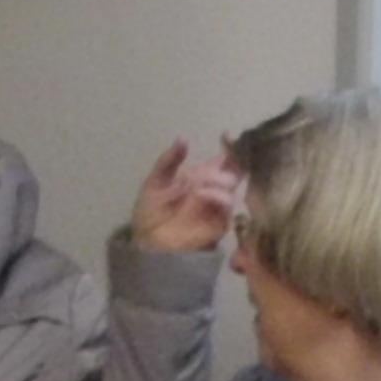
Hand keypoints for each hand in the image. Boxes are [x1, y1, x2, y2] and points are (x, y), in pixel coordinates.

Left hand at [131, 136, 244, 255]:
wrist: (148, 243)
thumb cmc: (151, 215)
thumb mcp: (155, 182)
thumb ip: (169, 161)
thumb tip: (183, 138)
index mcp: (201, 178)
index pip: (222, 161)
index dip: (229, 148)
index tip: (227, 136)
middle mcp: (213, 191)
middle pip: (233, 172)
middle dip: (228, 164)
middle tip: (215, 164)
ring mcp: (218, 208)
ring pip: (230, 186)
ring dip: (216, 180)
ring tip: (197, 185)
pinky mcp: (219, 224)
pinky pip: (226, 207)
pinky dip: (216, 196)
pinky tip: (201, 194)